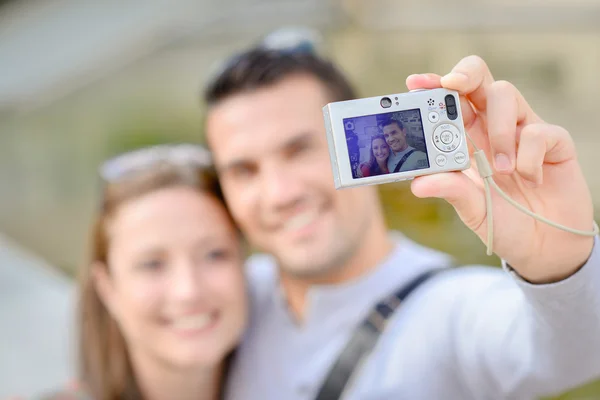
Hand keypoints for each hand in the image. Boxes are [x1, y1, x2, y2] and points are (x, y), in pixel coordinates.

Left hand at [406, 55, 595, 282]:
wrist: (544, 247)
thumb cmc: (504, 222)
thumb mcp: (471, 209)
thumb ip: (451, 190)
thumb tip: (417, 184)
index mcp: (468, 139)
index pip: (450, 102)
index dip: (433, 87)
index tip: (415, 84)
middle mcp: (493, 128)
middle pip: (479, 80)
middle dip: (464, 74)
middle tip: (452, 85)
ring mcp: (524, 131)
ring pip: (506, 95)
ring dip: (498, 131)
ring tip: (500, 170)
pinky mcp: (555, 142)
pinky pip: (540, 131)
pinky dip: (530, 157)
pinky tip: (530, 180)